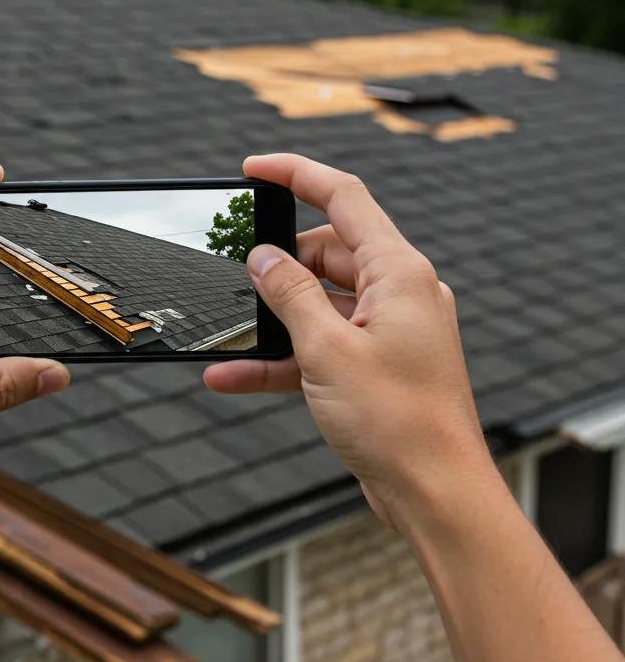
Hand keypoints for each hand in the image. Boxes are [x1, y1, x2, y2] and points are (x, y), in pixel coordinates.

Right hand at [205, 153, 491, 531]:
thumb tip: (262, 257)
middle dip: (278, 264)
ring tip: (226, 335)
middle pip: (327, 252)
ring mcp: (388, 330)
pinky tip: (233, 375)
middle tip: (234, 278)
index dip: (296, 174)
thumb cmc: (398, 422)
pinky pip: (319, 346)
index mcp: (400, 274)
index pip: (344, 197)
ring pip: (318, 302)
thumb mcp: (327, 350)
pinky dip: (281, 358)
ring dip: (272, 320)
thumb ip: (290, 294)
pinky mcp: (374, 364)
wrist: (434, 492)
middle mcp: (398, 294)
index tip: (253, 169)